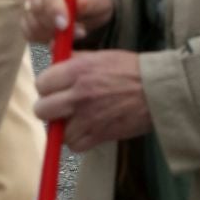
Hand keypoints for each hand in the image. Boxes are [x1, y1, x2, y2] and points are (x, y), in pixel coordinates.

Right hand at [23, 0, 114, 45]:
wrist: (87, 1)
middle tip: (71, 34)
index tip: (64, 26)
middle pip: (36, 5)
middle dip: (52, 25)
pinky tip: (54, 35)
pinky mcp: (23, 9)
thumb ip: (91, 1)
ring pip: (30, 19)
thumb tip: (78, 3)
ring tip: (67, 34)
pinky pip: (26, 29)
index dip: (54, 8)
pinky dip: (40, 37)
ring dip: (47, 33)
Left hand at [34, 49, 150, 151]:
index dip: (47, 86)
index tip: (55, 87)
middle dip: (49, 108)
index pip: (41, 83)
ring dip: (64, 127)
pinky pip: (73, 145)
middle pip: (41, 109)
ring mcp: (86, 117)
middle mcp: (78, 94)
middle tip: (61, 106)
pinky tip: (88, 128)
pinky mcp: (97, 136)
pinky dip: (78, 140)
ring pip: (56, 131)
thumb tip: (54, 54)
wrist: (158, 90)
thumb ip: (75, 57)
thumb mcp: (102, 55)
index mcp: (79, 70)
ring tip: (77, 118)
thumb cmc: (131, 69)